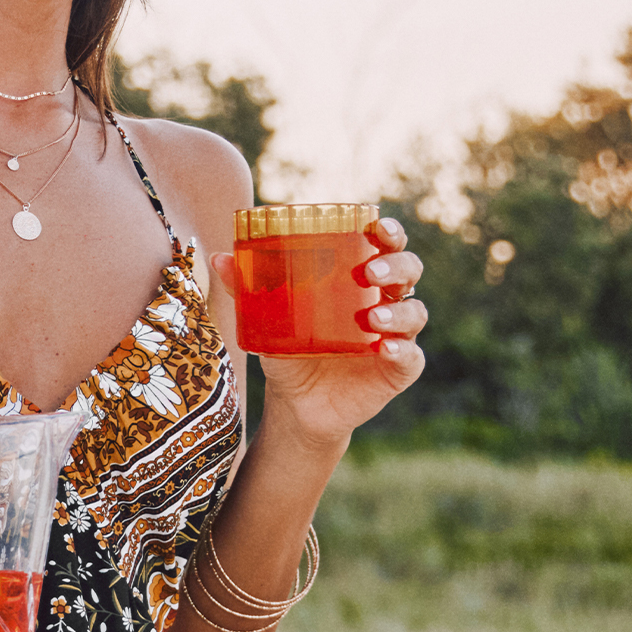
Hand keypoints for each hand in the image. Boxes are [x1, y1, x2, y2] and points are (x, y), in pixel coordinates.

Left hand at [211, 218, 425, 447]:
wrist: (296, 405)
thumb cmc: (289, 351)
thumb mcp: (266, 319)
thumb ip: (247, 290)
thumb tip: (218, 256)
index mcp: (361, 281)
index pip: (386, 247)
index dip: (390, 233)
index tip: (378, 226)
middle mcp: (384, 303)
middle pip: (408, 272)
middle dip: (396, 265)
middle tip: (370, 271)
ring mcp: (394, 336)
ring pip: (413, 313)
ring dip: (398, 311)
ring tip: (372, 318)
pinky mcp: (396, 371)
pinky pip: (411, 358)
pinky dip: (402, 351)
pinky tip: (385, 349)